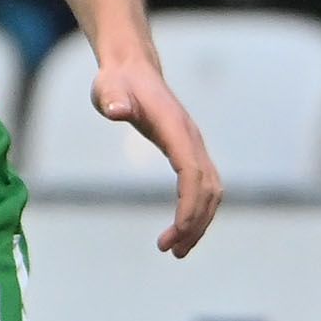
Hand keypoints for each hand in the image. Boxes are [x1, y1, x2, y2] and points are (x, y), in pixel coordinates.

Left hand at [93, 58, 221, 257]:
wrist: (131, 69)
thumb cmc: (117, 82)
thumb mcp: (108, 89)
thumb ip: (112, 99)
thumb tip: (116, 110)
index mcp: (175, 127)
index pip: (192, 171)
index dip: (189, 203)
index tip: (178, 230)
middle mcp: (191, 138)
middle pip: (208, 188)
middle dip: (195, 222)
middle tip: (171, 250)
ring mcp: (194, 145)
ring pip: (212, 190)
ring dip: (200, 222)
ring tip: (176, 249)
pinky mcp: (189, 151)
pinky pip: (203, 186)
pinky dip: (197, 210)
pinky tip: (180, 228)